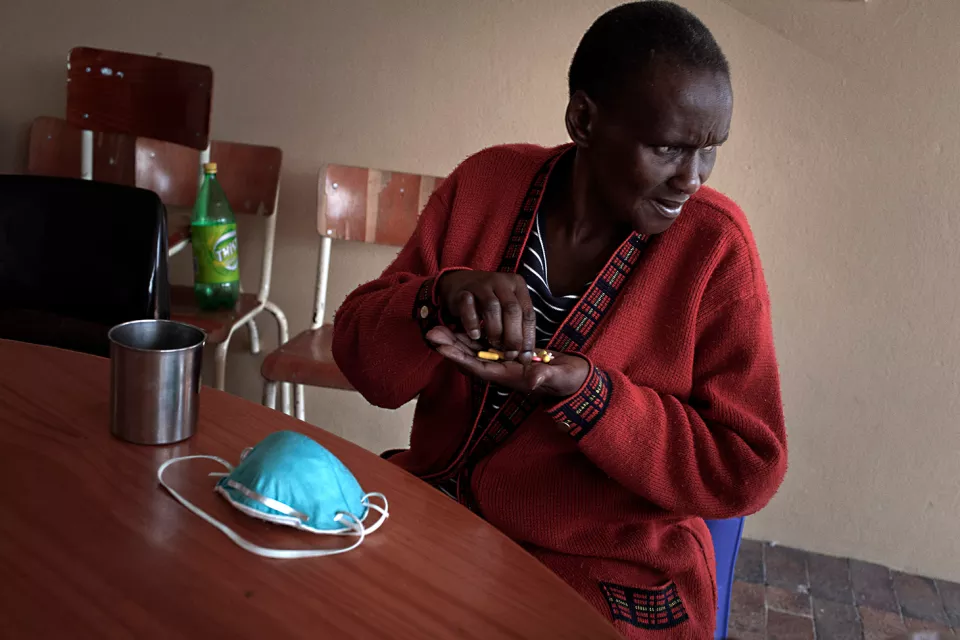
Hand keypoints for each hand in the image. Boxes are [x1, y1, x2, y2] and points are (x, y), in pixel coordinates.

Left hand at [426, 326, 588, 396]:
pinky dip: (470, 338)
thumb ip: (544, 376)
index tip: (441, 347)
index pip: (477, 367)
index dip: (458, 357)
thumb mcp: (558, 377)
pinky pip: (484, 346)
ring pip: (473, 351)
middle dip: (449, 347)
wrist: (574, 379)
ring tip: (437, 328)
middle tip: (430, 332)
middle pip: (469, 359)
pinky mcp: (507, 355)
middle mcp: (500, 370)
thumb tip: (532, 377)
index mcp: (508, 377)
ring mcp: (503, 363)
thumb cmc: (567, 379)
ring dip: (455, 341)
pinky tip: (459, 327)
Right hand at [436, 271, 535, 354]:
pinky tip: (475, 335)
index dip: (528, 337)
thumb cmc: (489, 300)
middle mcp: (502, 282)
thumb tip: (525, 354)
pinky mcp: (463, 291)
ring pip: (492, 307)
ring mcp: (482, 285)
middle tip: (510, 354)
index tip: (525, 356)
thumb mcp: (506, 307)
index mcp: (517, 285)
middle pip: (512, 310)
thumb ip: (516, 324)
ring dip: (495, 330)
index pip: (528, 313)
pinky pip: (468, 306)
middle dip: (513, 336)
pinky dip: (472, 323)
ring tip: (493, 344)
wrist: (460, 283)